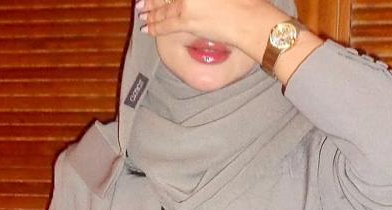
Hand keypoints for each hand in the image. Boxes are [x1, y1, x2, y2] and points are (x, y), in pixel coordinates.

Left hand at [136, 0, 283, 56]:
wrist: (251, 19)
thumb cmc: (246, 2)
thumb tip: (197, 3)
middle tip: (141, 2)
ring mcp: (187, 0)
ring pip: (162, 5)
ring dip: (150, 10)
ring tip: (141, 11)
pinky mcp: (186, 17)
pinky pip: (165, 22)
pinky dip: (154, 24)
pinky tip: (146, 26)